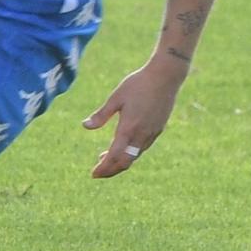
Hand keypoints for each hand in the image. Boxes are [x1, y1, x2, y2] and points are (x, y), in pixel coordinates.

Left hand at [82, 58, 187, 177]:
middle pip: (125, 162)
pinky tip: (124, 146)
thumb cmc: (138, 84)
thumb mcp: (116, 97)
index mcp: (128, 128)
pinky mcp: (158, 129)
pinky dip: (131, 153)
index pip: (114, 156)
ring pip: (135, 156)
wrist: (165, 76)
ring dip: (120, 161)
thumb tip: (85, 126)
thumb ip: (101, 115)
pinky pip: (143, 148)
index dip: (103, 168)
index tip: (93, 173)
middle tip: (98, 172)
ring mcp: (152, 133)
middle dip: (111, 170)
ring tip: (106, 157)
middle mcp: (141, 135)